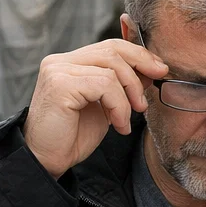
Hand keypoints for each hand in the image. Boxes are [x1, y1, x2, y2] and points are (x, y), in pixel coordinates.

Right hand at [23, 39, 168, 177]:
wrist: (46, 160)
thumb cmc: (73, 136)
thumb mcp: (105, 105)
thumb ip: (121, 84)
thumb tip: (152, 68)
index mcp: (70, 62)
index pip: (111, 46)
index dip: (138, 55)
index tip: (159, 70)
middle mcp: (60, 61)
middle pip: (112, 49)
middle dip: (140, 69)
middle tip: (146, 98)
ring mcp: (58, 70)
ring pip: (111, 68)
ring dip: (128, 96)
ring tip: (127, 120)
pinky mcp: (60, 84)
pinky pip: (104, 84)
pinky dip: (119, 106)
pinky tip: (118, 125)